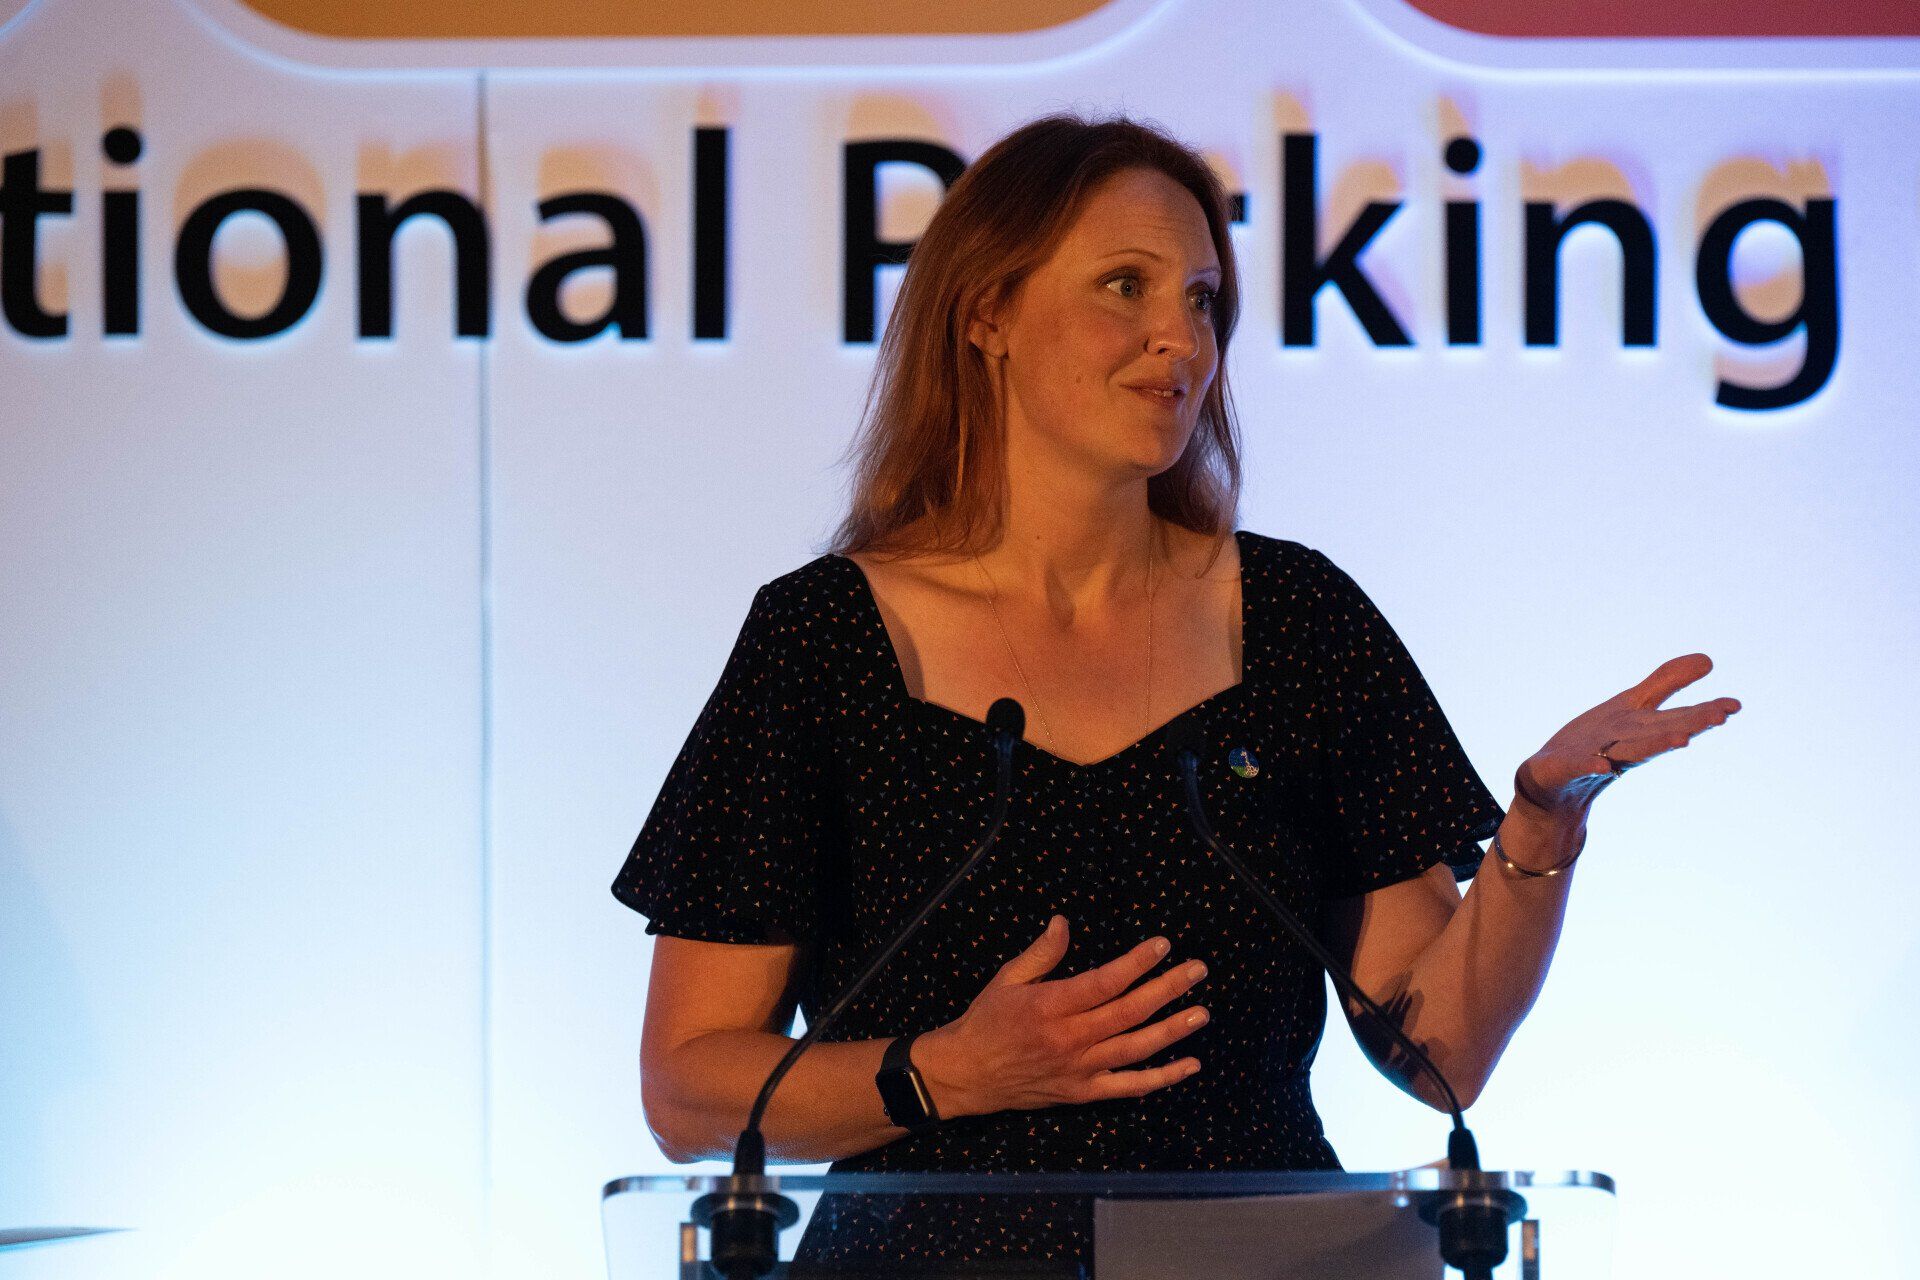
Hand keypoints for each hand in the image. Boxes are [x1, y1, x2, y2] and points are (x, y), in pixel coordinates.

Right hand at [915, 916, 1207, 1117]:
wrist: (967, 1074)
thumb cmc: (987, 1020)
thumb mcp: (1007, 978)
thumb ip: (1041, 953)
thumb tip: (1064, 922)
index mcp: (1050, 1006)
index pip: (1104, 982)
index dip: (1137, 963)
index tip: (1163, 945)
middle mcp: (1069, 1039)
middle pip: (1129, 1012)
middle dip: (1167, 989)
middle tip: (1197, 970)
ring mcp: (1079, 1069)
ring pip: (1136, 1048)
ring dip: (1172, 1030)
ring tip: (1201, 1012)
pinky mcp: (1083, 1093)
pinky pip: (1129, 1087)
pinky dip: (1161, 1078)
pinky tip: (1189, 1065)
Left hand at [1514, 652, 1740, 820]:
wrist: (1554, 776)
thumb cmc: (1599, 739)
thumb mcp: (1633, 703)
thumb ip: (1667, 682)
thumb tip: (1708, 659)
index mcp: (1643, 728)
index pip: (1678, 717)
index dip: (1704, 711)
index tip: (1734, 706)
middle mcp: (1627, 743)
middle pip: (1662, 731)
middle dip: (1690, 723)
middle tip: (1720, 716)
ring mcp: (1598, 755)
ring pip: (1632, 750)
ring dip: (1655, 744)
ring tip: (1682, 739)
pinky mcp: (1567, 766)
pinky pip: (1581, 765)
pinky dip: (1593, 765)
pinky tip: (1602, 765)